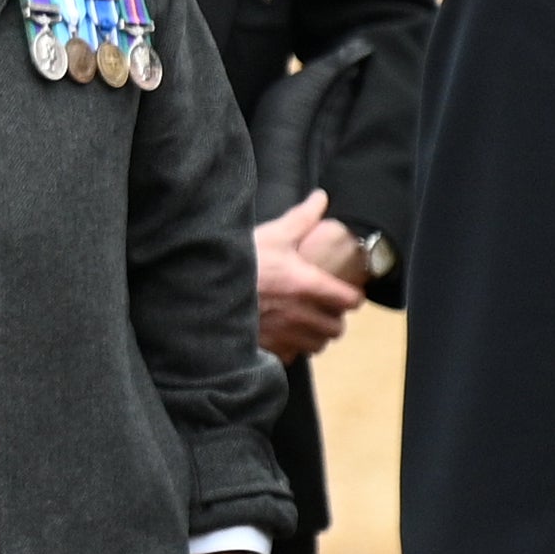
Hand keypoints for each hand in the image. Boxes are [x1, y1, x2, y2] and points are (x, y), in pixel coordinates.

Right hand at [251, 187, 368, 361]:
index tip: (349, 294)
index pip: (349, 300)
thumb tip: (321, 198)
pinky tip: (282, 337)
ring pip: (316, 345)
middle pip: (335, 328)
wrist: (201, 288)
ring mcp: (283, 334)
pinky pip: (289, 356)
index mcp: (308, 285)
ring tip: (307, 326)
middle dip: (334, 320)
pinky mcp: (264, 347)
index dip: (353, 297)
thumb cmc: (240, 261)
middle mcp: (300, 314)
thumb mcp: (272, 234)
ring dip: (315, 337)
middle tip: (326, 311)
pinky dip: (290, 349)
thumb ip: (301, 218)